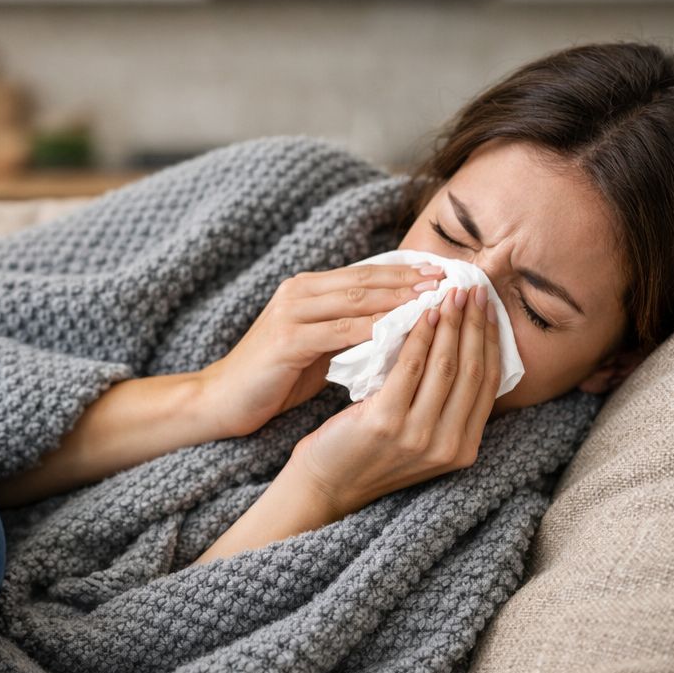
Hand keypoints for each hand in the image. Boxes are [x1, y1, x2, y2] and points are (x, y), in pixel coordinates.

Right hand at [196, 262, 443, 438]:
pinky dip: (375, 332)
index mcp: (307, 288)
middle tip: (453, 283)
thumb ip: (350, 332)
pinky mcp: (286, 341)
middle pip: (366, 279)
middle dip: (412, 280)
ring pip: (357, 300)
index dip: (407, 272)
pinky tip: (403, 337)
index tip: (446, 276)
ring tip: (438, 306)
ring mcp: (291, 314)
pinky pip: (341, 332)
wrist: (220, 400)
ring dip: (400, 301)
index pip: (366, 272)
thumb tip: (402, 329)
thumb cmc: (274, 378)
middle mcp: (298, 292)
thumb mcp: (317, 347)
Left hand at [284, 283, 500, 517]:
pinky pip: (409, 368)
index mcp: (464, 448)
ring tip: (450, 292)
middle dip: (475, 324)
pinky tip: (420, 313)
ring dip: (450, 323)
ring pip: (446, 365)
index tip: (488, 307)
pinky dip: (418, 336)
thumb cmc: (370, 452)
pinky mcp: (386, 423)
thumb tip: (464, 346)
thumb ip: (444, 404)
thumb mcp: (419, 434)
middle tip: (473, 288)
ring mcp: (418, 436)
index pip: (489, 383)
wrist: (327, 484)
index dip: (491, 340)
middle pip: (474, 370)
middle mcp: (448, 446)